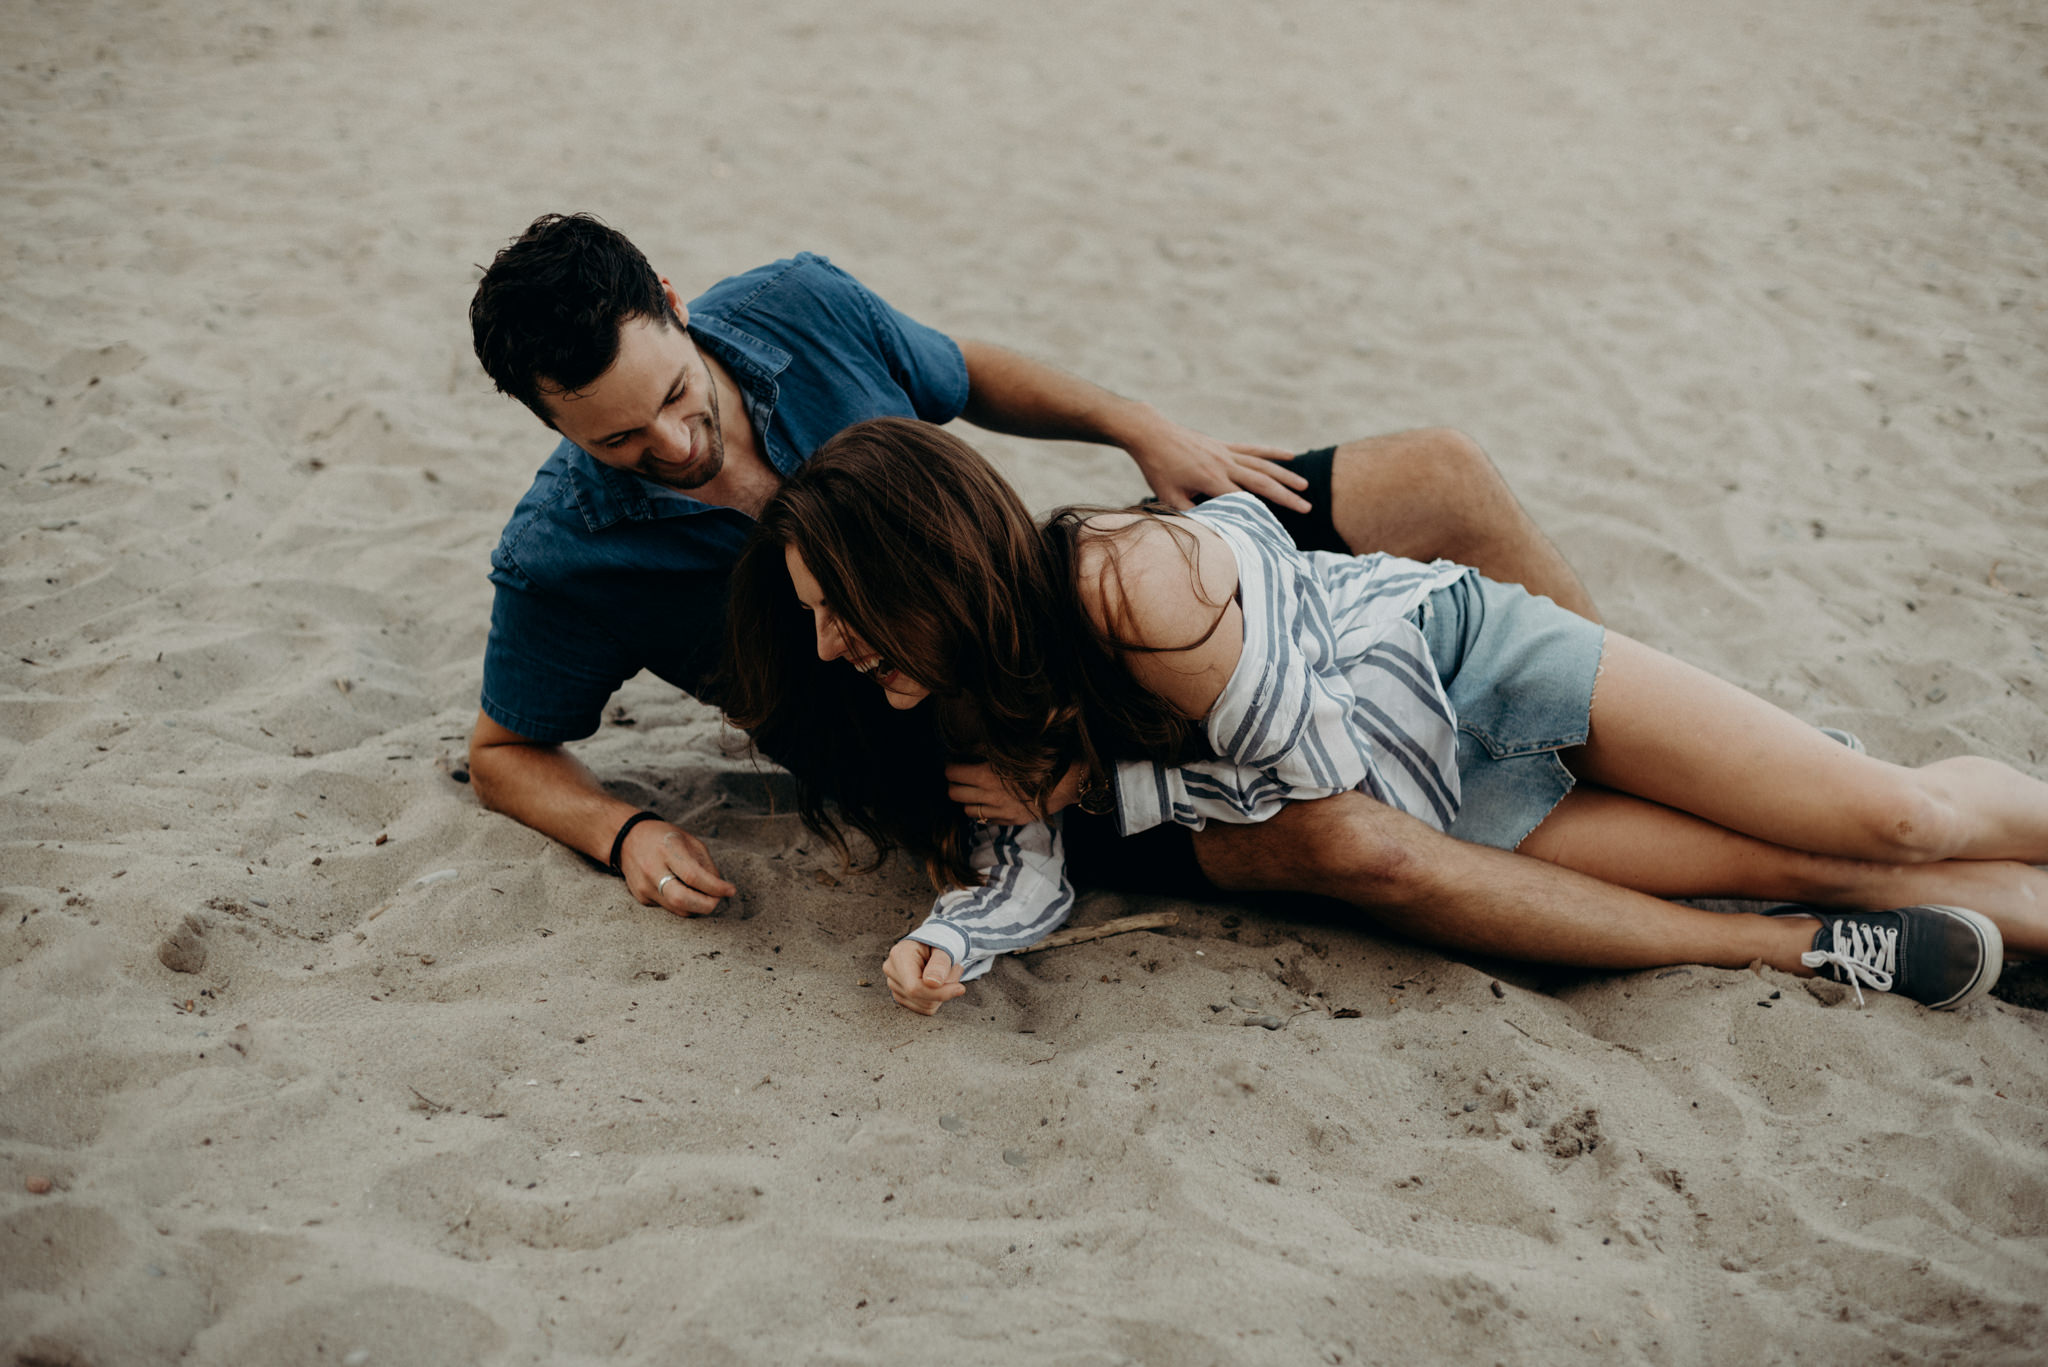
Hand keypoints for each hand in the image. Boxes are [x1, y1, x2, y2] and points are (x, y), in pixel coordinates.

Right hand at [620, 819, 735, 916]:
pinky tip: (683, 891)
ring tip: (705, 896)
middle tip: (718, 901)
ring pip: (677, 908)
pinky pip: (668, 907)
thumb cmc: (663, 838)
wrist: (627, 840)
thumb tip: (719, 888)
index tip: (730, 890)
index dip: (716, 887)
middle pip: (682, 899)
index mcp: (667, 850)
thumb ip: (705, 864)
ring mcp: (644, 886)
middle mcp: (652, 869)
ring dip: (696, 907)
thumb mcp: (689, 841)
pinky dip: (682, 904)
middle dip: (706, 905)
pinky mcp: (641, 897)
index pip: (694, 876)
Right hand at [884, 939, 966, 1014]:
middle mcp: (892, 971)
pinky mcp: (901, 995)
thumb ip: (939, 963)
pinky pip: (925, 1008)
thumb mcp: (944, 946)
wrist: (933, 943)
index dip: (939, 992)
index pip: (915, 987)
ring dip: (943, 993)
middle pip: (921, 998)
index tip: (960, 988)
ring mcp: (894, 984)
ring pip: (925, 1005)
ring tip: (947, 972)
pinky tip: (939, 982)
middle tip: (955, 968)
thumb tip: (932, 983)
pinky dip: (937, 998)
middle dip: (945, 988)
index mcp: (900, 955)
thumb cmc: (939, 942)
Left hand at [945, 758, 1083, 823]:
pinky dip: (984, 812)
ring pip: (968, 811)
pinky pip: (987, 820)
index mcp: (986, 775)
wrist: (1064, 783)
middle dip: (954, 784)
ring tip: (974, 791)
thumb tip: (966, 748)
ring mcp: (999, 811)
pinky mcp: (1010, 820)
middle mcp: (989, 796)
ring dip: (967, 800)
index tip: (954, 764)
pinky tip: (991, 802)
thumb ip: (984, 748)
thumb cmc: (1039, 761)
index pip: (953, 773)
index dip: (951, 767)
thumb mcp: (1010, 750)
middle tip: (959, 778)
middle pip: (954, 794)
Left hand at [1124, 417, 1308, 513]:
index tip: (1277, 529)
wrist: (1152, 434)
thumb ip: (1191, 512)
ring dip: (1285, 475)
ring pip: (1263, 465)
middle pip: (1262, 482)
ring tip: (1305, 485)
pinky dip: (1273, 453)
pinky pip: (1253, 449)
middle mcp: (1224, 465)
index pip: (1243, 501)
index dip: (1261, 515)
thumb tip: (1212, 527)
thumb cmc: (1158, 468)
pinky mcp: (1225, 446)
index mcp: (1211, 480)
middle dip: (1286, 496)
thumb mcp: (1169, 496)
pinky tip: (1290, 456)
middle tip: (1307, 507)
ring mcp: (1226, 453)